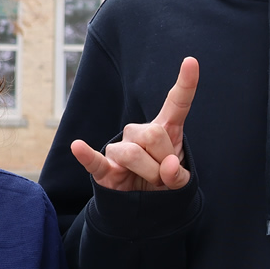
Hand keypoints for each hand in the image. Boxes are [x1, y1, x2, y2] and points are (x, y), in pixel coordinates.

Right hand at [71, 57, 197, 191]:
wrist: (142, 207)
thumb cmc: (161, 184)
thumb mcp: (179, 182)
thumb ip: (179, 175)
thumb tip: (169, 167)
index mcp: (164, 129)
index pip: (176, 104)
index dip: (185, 84)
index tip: (191, 61)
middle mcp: (139, 132)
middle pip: (153, 134)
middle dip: (162, 161)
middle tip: (162, 176)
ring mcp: (119, 148)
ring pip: (132, 152)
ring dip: (147, 173)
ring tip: (147, 183)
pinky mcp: (103, 168)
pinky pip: (95, 160)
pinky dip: (87, 155)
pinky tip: (78, 147)